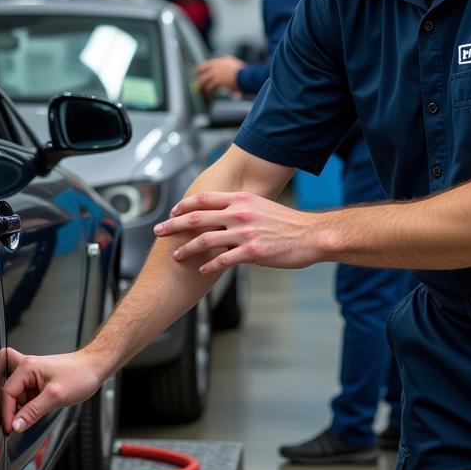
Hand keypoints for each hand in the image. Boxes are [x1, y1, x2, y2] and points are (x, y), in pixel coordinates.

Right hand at [0, 348, 103, 433]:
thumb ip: (33, 412)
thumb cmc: (80, 375)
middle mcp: (27, 368)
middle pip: (6, 390)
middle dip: (8, 406)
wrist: (95, 367)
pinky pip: (25, 395)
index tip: (10, 428)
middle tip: (12, 421)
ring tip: (32, 415)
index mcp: (27, 367)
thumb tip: (16, 424)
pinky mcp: (38, 381)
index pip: (7, 392)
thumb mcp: (55, 396)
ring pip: (15, 394)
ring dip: (19, 407)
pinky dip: (27, 405)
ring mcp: (32, 375)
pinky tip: (36, 411)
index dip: (7, 413)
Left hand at [153, 191, 323, 273]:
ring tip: (176, 255)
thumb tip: (225, 214)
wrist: (311, 235)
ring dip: (186, 249)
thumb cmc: (288, 223)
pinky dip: (208, 266)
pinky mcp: (251, 253)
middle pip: (197, 218)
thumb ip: (241, 208)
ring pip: (205, 241)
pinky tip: (201, 270)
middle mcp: (239, 214)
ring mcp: (244, 233)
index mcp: (241, 200)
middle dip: (174, 225)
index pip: (204, 199)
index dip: (184, 206)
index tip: (172, 212)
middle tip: (159, 231)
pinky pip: (223, 260)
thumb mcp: (262, 206)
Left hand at [196, 56, 244, 92]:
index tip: (198, 75)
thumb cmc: (244, 72)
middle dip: (199, 77)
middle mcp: (216, 65)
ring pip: (203, 80)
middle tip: (198, 84)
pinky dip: (209, 92)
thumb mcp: (234, 64)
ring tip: (205, 92)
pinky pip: (209, 87)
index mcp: (220, 60)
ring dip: (203, 87)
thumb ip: (228, 64)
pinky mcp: (218, 81)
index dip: (200, 70)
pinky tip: (210, 96)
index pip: (205, 64)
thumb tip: (224, 68)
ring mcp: (216, 72)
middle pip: (201, 70)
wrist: (247, 76)